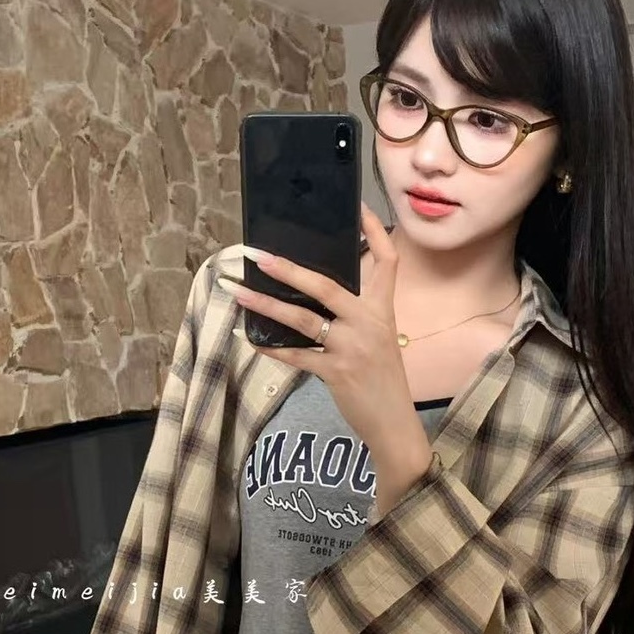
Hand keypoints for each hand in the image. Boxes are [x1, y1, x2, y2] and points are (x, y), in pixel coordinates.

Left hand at [229, 202, 419, 459]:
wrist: (394, 424)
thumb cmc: (383, 382)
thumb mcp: (380, 342)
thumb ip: (355, 318)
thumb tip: (313, 298)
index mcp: (383, 312)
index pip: (388, 263)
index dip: (377, 232)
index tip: (360, 208)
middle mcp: (369, 324)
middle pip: (326, 286)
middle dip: (288, 269)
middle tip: (258, 256)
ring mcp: (352, 348)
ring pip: (303, 319)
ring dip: (267, 306)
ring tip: (240, 294)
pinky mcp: (336, 373)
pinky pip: (296, 355)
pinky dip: (272, 347)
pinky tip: (252, 338)